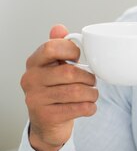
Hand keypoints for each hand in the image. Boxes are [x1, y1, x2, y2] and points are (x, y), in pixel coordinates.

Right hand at [20, 24, 97, 150]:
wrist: (47, 122)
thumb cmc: (55, 89)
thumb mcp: (55, 66)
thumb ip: (58, 46)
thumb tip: (58, 28)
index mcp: (34, 63)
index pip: (52, 47)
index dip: (71, 50)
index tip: (78, 58)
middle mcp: (31, 80)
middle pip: (69, 72)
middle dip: (88, 77)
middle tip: (92, 81)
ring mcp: (36, 99)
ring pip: (76, 91)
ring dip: (92, 93)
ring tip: (92, 94)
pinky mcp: (46, 117)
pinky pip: (78, 108)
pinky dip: (90, 107)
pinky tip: (89, 106)